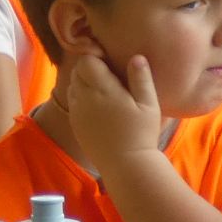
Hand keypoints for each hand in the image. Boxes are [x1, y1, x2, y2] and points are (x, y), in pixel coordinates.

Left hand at [63, 52, 163, 169]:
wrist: (125, 164)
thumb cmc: (141, 133)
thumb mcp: (148, 104)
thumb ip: (141, 78)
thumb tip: (137, 57)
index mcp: (102, 90)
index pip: (85, 61)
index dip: (96, 58)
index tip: (110, 63)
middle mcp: (84, 98)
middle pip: (76, 72)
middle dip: (89, 70)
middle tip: (109, 77)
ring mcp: (77, 112)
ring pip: (72, 86)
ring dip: (84, 84)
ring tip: (103, 92)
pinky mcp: (75, 124)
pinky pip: (72, 102)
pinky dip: (81, 99)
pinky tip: (98, 107)